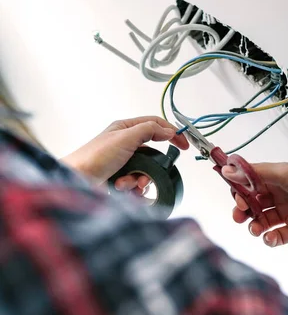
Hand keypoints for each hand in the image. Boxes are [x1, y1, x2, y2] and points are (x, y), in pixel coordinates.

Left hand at [63, 117, 188, 185]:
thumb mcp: (125, 137)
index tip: (183, 145)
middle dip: (152, 167)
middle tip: (148, 174)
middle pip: (153, 153)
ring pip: (145, 171)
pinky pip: (136, 184)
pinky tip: (122, 189)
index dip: (171, 133)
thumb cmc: (94, 157)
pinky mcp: (119, 178)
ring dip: (139, 180)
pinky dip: (132, 189)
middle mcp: (124, 144)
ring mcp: (122, 162)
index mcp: (125, 128)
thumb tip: (168, 130)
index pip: (156, 125)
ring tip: (126, 183)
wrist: (76, 181)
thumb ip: (149, 130)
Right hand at [222, 162, 287, 246]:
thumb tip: (227, 169)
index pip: (250, 183)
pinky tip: (271, 238)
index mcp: (276, 179)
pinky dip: (269, 239)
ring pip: (262, 221)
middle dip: (243, 210)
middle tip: (239, 216)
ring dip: (254, 226)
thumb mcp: (283, 173)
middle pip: (253, 203)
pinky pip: (276, 236)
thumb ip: (254, 173)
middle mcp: (280, 195)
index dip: (240, 191)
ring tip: (256, 230)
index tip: (236, 198)